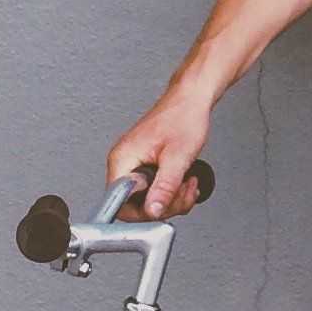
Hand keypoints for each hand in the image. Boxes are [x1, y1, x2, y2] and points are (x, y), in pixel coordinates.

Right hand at [106, 90, 211, 220]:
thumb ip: (165, 186)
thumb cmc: (183, 116)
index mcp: (123, 160)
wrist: (192, 99)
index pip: (119, 203)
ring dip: (172, 198)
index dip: (142, 211)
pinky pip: (154, 188)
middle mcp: (124, 162)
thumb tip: (153, 211)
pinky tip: (184, 180)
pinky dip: (172, 190)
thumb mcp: (178, 157)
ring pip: (148, 198)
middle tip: (182, 193)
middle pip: (135, 204)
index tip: (163, 206)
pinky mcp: (146, 164)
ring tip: (187, 184)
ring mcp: (135, 163)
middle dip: (164, 204)